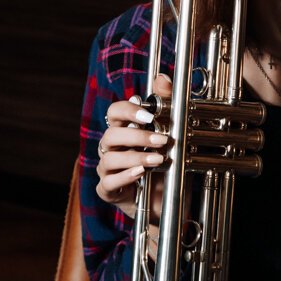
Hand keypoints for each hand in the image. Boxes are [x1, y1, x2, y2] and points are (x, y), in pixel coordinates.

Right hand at [94, 74, 171, 219]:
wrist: (168, 202)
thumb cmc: (167, 166)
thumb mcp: (173, 137)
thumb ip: (167, 106)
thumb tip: (163, 78)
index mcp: (124, 130)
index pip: (115, 112)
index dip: (127, 110)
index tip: (149, 115)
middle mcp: (111, 148)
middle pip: (111, 134)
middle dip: (137, 136)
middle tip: (162, 140)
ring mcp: (107, 169)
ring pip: (109, 157)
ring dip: (135, 157)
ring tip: (157, 159)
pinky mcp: (108, 191)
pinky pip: (107, 182)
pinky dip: (124, 176)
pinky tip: (140, 173)